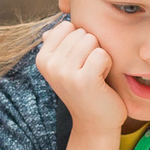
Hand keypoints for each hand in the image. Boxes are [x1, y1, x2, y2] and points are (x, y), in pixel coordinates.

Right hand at [37, 19, 126, 149]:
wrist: (95, 122)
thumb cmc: (85, 89)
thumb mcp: (66, 65)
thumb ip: (58, 45)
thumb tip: (48, 30)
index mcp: (42, 58)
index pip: (67, 26)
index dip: (80, 41)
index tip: (79, 62)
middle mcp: (49, 65)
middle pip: (81, 33)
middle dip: (91, 48)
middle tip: (88, 71)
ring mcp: (64, 73)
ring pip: (92, 41)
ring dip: (100, 56)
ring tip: (94, 75)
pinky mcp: (83, 81)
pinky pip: (102, 54)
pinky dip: (107, 64)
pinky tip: (102, 80)